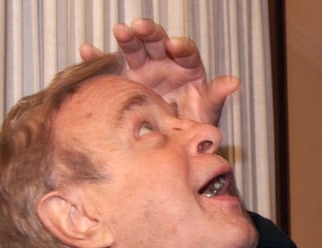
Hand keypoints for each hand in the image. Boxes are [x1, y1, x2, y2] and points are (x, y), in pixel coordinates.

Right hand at [79, 19, 238, 124]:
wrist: (172, 146)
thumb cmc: (194, 125)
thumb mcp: (207, 111)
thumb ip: (216, 95)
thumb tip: (234, 82)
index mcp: (188, 68)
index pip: (185, 52)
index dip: (180, 47)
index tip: (174, 46)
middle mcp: (165, 65)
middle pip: (157, 43)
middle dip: (150, 33)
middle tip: (140, 27)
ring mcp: (144, 71)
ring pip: (135, 49)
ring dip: (128, 38)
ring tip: (120, 31)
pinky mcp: (125, 81)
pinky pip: (110, 66)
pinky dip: (98, 58)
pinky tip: (87, 50)